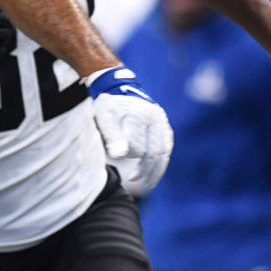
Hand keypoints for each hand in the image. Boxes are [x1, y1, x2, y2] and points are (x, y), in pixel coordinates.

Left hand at [86, 66, 173, 189]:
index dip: (129, 157)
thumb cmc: (109, 105)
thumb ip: (112, 137)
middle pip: (154, 151)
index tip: (118, 160)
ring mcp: (162, 122)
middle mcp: (154, 118)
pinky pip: (167, 147)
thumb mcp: (104, 118)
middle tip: (133, 179)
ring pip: (164, 151)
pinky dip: (162, 161)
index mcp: (137, 116)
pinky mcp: (165, 126)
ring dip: (157, 169)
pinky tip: (154, 172)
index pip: (138, 146)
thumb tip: (120, 156)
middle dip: (145, 169)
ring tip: (147, 183)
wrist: (119, 87)